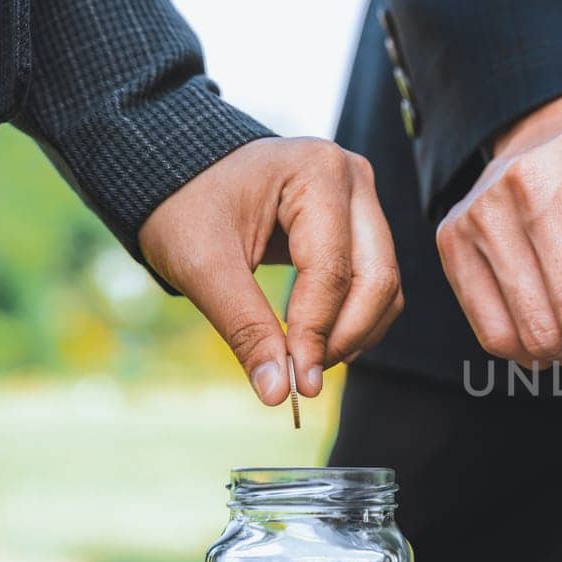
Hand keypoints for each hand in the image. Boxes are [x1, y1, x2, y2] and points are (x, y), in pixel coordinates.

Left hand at [138, 137, 401, 403]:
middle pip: (377, 278)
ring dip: (354, 333)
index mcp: (318, 172)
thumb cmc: (184, 203)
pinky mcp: (359, 223)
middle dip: (343, 336)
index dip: (317, 333)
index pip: (333, 270)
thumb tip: (277, 391)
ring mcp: (362, 200)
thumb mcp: (203, 265)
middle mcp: (354, 179)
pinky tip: (318, 340)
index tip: (298, 383)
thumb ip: (245, 326)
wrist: (177, 170)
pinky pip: (375, 281)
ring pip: (384, 285)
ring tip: (307, 361)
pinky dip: (353, 319)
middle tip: (305, 378)